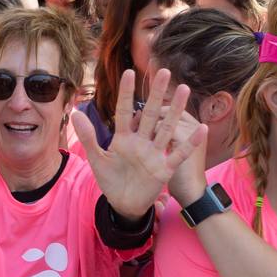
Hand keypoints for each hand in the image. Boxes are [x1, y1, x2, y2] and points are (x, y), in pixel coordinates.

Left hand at [71, 69, 207, 219]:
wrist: (123, 204)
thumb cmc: (110, 180)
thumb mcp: (97, 159)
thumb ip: (88, 136)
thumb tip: (75, 112)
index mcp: (123, 138)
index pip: (124, 111)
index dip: (126, 93)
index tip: (129, 72)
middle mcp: (140, 141)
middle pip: (150, 114)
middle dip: (157, 94)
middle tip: (164, 72)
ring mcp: (154, 153)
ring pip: (166, 128)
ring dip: (175, 110)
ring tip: (184, 89)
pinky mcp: (164, 169)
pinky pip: (178, 154)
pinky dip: (190, 143)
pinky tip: (201, 128)